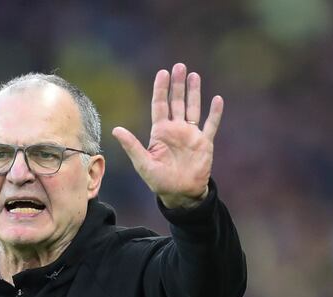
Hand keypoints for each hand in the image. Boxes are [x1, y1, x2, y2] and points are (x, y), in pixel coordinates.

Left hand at [112, 62, 223, 209]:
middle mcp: (176, 129)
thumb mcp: (143, 163)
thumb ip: (132, 146)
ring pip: (193, 108)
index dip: (161, 89)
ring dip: (194, 92)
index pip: (160, 105)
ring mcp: (191, 135)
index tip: (163, 73)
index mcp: (160, 132)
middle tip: (179, 66)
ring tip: (194, 75)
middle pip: (177, 102)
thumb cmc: (159, 181)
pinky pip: (210, 125)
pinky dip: (214, 113)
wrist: (180, 194)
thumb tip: (116, 130)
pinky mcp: (204, 143)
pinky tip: (217, 99)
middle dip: (178, 85)